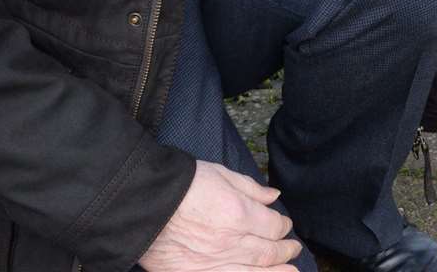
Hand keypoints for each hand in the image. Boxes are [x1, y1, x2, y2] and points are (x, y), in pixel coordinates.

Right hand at [139, 161, 301, 270]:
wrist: (142, 203)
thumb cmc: (181, 185)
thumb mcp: (219, 173)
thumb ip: (250, 188)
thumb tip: (273, 196)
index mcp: (239, 214)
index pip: (273, 226)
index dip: (283, 226)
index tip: (284, 225)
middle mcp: (231, 243)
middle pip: (268, 252)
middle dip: (285, 251)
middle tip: (293, 250)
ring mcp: (214, 263)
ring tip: (290, 271)